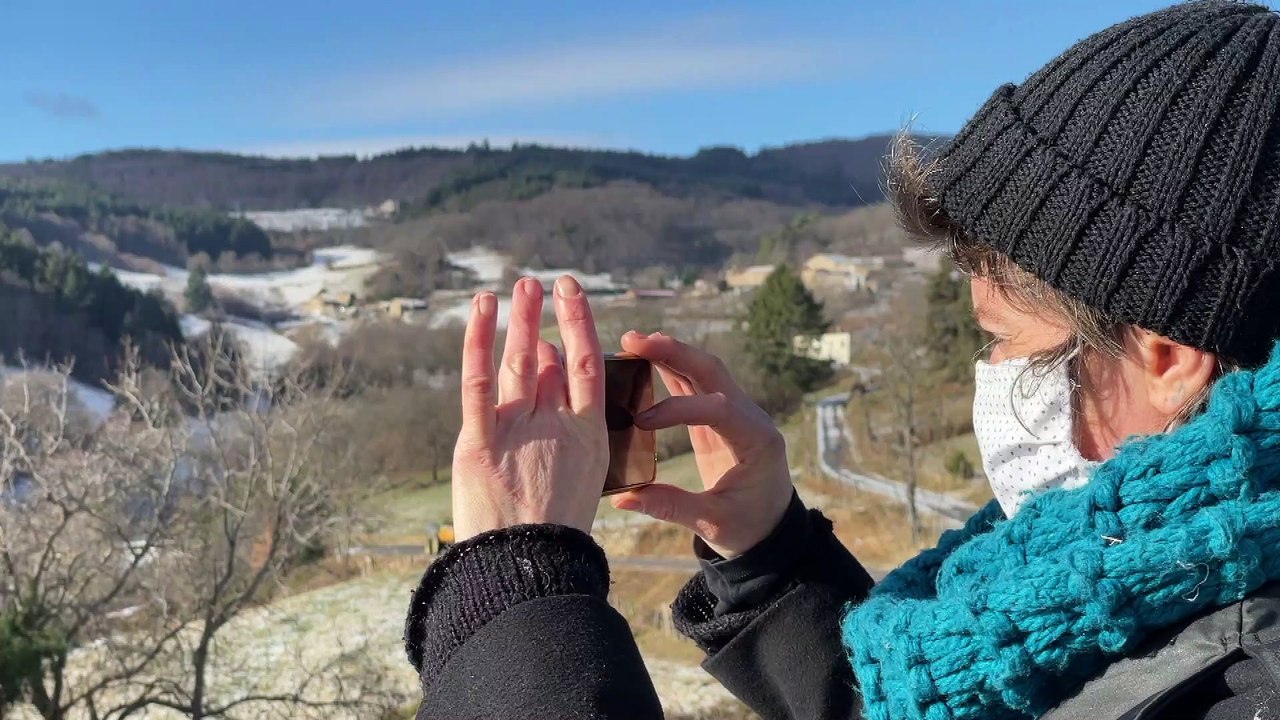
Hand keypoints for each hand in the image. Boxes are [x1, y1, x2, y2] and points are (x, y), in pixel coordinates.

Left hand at [451, 276, 607, 541]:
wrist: (526, 569)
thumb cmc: (550, 531)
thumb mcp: (576, 475)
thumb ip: (564, 422)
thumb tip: (551, 374)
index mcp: (588, 436)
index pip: (587, 365)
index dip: (580, 325)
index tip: (572, 295)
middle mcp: (556, 426)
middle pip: (548, 358)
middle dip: (541, 318)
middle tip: (538, 285)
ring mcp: (519, 432)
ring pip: (519, 363)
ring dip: (518, 321)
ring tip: (519, 288)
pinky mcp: (479, 443)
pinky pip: (478, 383)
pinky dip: (477, 342)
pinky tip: (481, 309)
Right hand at [610, 332, 791, 557]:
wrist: (770, 530)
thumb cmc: (749, 528)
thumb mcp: (712, 524)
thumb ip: (670, 507)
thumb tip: (622, 498)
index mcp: (757, 441)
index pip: (719, 409)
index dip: (678, 409)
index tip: (642, 422)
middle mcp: (751, 418)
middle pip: (713, 373)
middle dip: (674, 353)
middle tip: (633, 341)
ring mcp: (736, 413)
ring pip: (704, 371)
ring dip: (670, 354)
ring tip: (632, 342)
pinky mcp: (720, 418)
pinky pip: (697, 386)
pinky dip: (672, 369)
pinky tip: (645, 358)